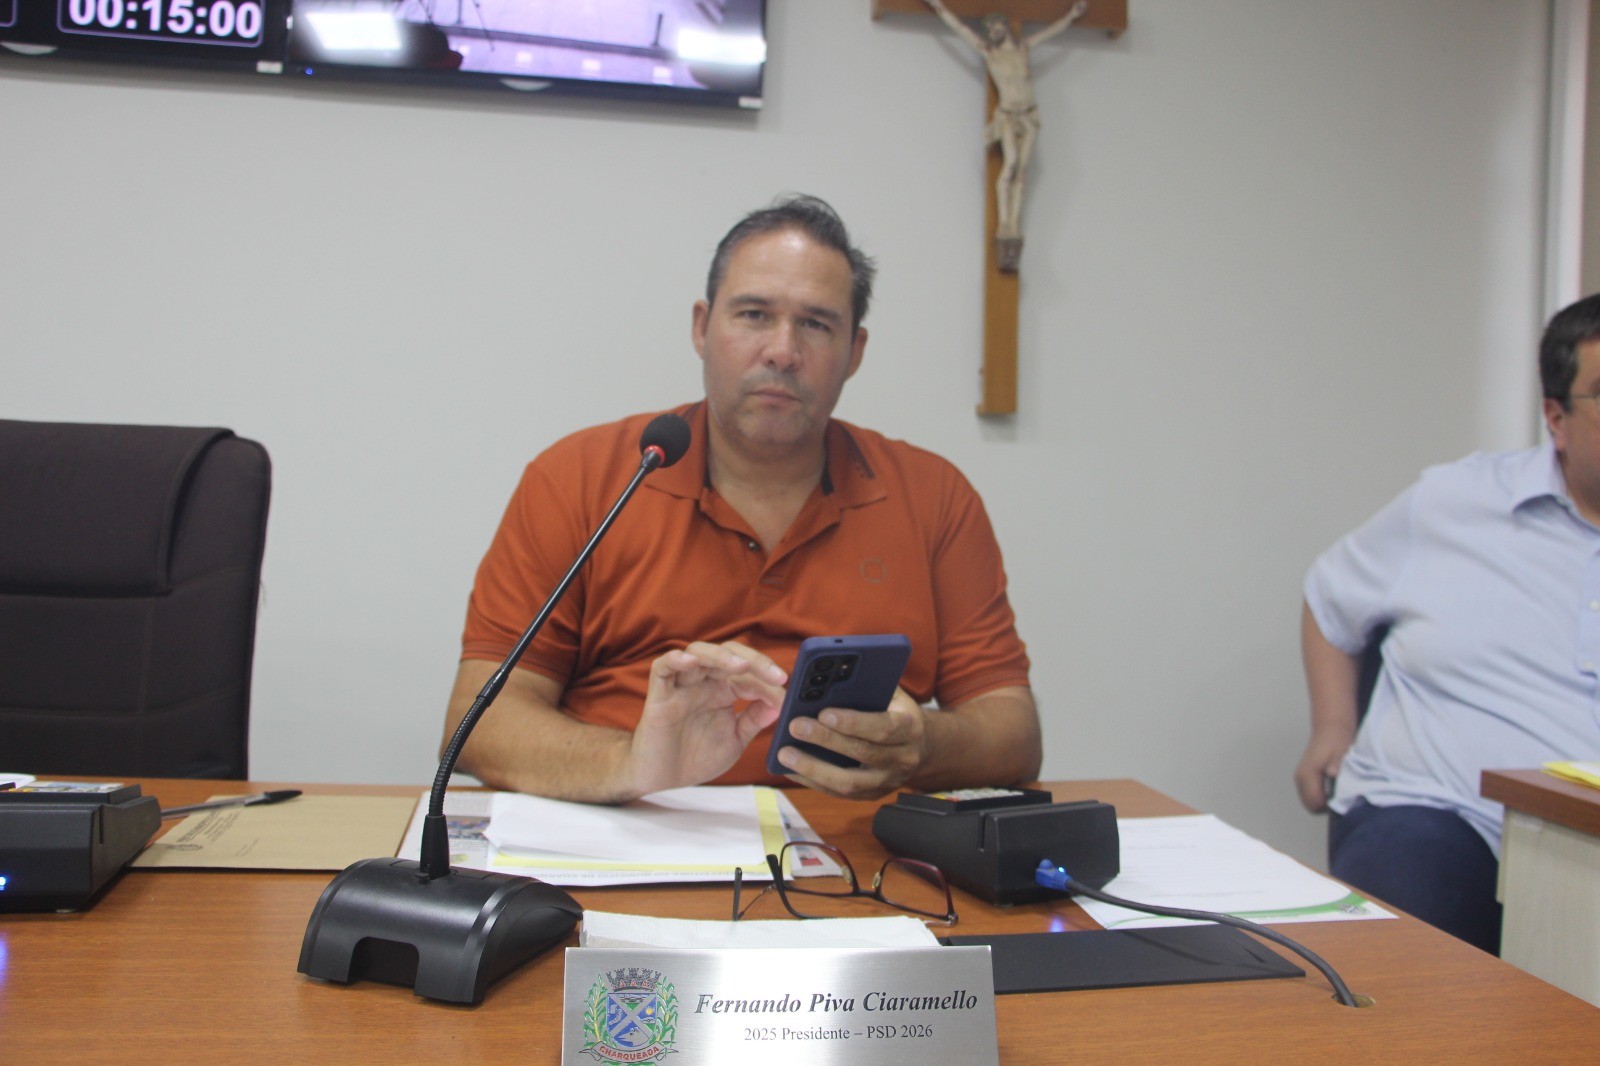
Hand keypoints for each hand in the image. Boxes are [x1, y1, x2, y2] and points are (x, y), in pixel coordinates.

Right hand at [623, 641, 786, 797]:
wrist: (662, 778)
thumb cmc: (696, 757)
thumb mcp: (735, 740)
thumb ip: (754, 720)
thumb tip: (780, 704)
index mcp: (723, 690)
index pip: (748, 673)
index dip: (768, 680)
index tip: (786, 696)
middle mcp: (704, 682)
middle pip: (728, 655)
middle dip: (755, 661)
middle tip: (776, 676)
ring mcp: (681, 685)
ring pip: (699, 652)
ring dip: (721, 656)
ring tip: (741, 667)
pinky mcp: (659, 695)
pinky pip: (663, 667)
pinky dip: (675, 660)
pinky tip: (691, 662)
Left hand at [773, 687, 929, 799]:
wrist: (920, 747)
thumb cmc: (895, 711)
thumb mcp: (891, 693)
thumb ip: (868, 684)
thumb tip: (832, 672)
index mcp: (910, 728)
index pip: (883, 727)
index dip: (854, 722)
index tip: (824, 712)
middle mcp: (902, 758)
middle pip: (862, 753)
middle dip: (826, 740)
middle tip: (795, 726)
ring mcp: (887, 781)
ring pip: (848, 782)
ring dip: (814, 768)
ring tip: (785, 753)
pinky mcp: (871, 795)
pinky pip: (838, 793)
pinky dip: (812, 781)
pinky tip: (790, 769)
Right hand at [1294, 729, 1352, 812]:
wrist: (1330, 729)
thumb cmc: (1337, 741)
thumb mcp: (1341, 753)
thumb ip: (1336, 765)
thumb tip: (1332, 773)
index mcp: (1308, 774)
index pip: (1315, 803)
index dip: (1330, 805)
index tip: (1343, 798)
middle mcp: (1300, 778)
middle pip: (1310, 806)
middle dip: (1326, 806)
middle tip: (1341, 797)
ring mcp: (1300, 779)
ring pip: (1309, 802)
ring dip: (1323, 801)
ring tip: (1337, 792)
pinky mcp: (1303, 778)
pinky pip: (1310, 796)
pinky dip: (1320, 797)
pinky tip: (1331, 788)